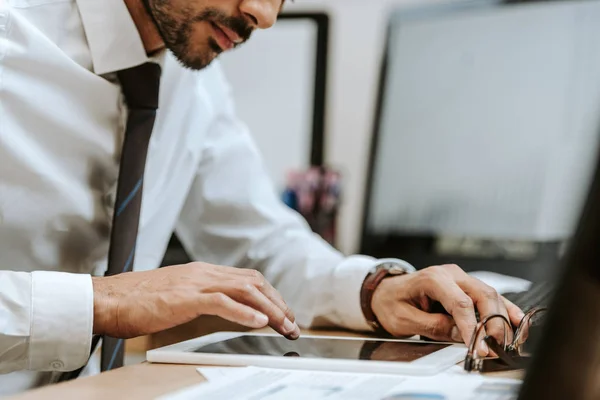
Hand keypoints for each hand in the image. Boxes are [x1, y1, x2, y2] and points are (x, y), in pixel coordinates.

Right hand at [92, 262, 299, 339]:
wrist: (108, 299)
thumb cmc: (137, 302)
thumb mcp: (177, 297)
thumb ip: (200, 299)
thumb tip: (223, 311)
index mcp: (203, 272)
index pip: (248, 279)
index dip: (271, 295)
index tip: (283, 313)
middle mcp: (204, 273)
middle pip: (254, 282)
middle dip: (278, 302)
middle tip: (292, 323)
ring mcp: (195, 283)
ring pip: (245, 290)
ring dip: (270, 309)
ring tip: (284, 325)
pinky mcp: (185, 298)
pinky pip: (222, 302)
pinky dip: (245, 312)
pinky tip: (259, 323)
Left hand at [371, 264, 523, 354]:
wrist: (385, 291)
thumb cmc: (391, 301)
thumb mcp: (403, 319)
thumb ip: (431, 325)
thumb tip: (460, 333)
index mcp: (432, 278)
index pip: (460, 303)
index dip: (473, 327)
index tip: (479, 347)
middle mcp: (450, 274)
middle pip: (482, 296)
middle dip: (493, 323)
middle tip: (496, 347)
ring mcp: (461, 278)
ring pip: (491, 295)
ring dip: (502, 319)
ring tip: (508, 342)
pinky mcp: (467, 287)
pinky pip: (491, 296)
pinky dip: (506, 310)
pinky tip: (518, 322)